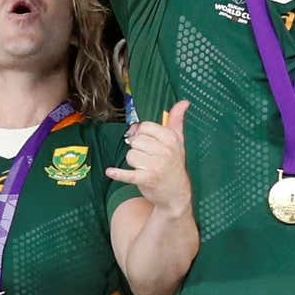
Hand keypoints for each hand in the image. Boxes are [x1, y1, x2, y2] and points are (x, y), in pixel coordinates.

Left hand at [106, 100, 192, 216]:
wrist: (177, 193)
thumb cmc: (175, 163)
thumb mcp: (178, 141)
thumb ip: (177, 119)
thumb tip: (184, 102)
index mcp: (171, 138)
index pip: (145, 127)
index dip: (143, 134)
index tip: (147, 142)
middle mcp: (165, 151)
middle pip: (136, 141)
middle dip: (138, 149)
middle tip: (148, 157)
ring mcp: (156, 166)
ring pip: (130, 155)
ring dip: (133, 162)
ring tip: (145, 167)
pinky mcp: (146, 179)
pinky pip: (127, 173)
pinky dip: (118, 173)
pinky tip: (110, 172)